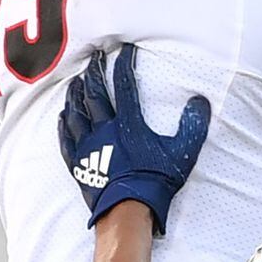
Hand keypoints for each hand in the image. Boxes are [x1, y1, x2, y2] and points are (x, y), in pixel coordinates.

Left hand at [58, 45, 210, 234]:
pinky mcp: (79, 164)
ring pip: (77, 113)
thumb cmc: (156, 182)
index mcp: (129, 123)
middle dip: (93, 72)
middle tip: (93, 57)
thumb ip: (193, 126)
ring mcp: (89, 147)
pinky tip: (62, 117)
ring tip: (75, 81)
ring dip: (75, 94)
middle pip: (94, 94)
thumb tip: (200, 102)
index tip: (124, 49)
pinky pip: (67, 140)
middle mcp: (105, 130)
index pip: (125, 84)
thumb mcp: (182, 153)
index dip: (124, 64)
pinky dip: (64, 126)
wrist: (128, 212)